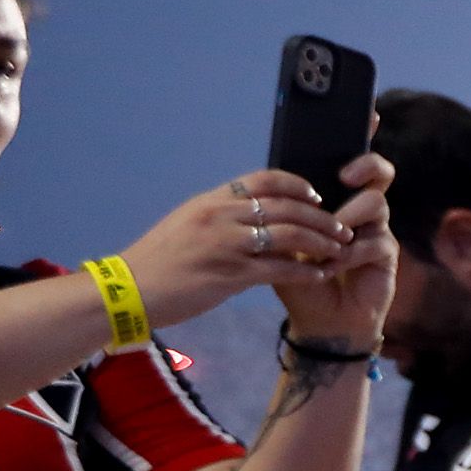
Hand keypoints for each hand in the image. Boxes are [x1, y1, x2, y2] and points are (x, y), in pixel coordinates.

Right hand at [120, 172, 371, 327]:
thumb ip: (218, 216)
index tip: (316, 194)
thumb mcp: (186, 225)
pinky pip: (282, 269)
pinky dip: (307, 271)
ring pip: (291, 235)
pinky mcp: (231, 275)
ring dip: (322, 242)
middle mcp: (221, 217)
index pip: (264, 180)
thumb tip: (247, 212)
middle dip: (321, 217)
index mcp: (212, 202)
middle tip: (342, 227)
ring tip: (341, 250)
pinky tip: (322, 275)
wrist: (128, 291)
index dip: (297, 185)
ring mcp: (227, 245)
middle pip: (287, 207)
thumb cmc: (157, 262)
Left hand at [269, 153, 396, 348]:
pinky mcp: (385, 254)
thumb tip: (272, 186)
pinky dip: (350, 254)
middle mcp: (358, 209)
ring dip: (349, 217)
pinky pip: (375, 241)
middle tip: (346, 175)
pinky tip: (332, 267)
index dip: (362, 136)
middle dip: (366, 165)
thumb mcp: (279, 241)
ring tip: (330, 240)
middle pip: (378, 172)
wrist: (317, 322)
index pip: (349, 160)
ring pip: (375, 203)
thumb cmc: (296, 279)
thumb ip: (281, 215)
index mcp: (333, 200)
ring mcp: (375, 230)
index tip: (370, 115)